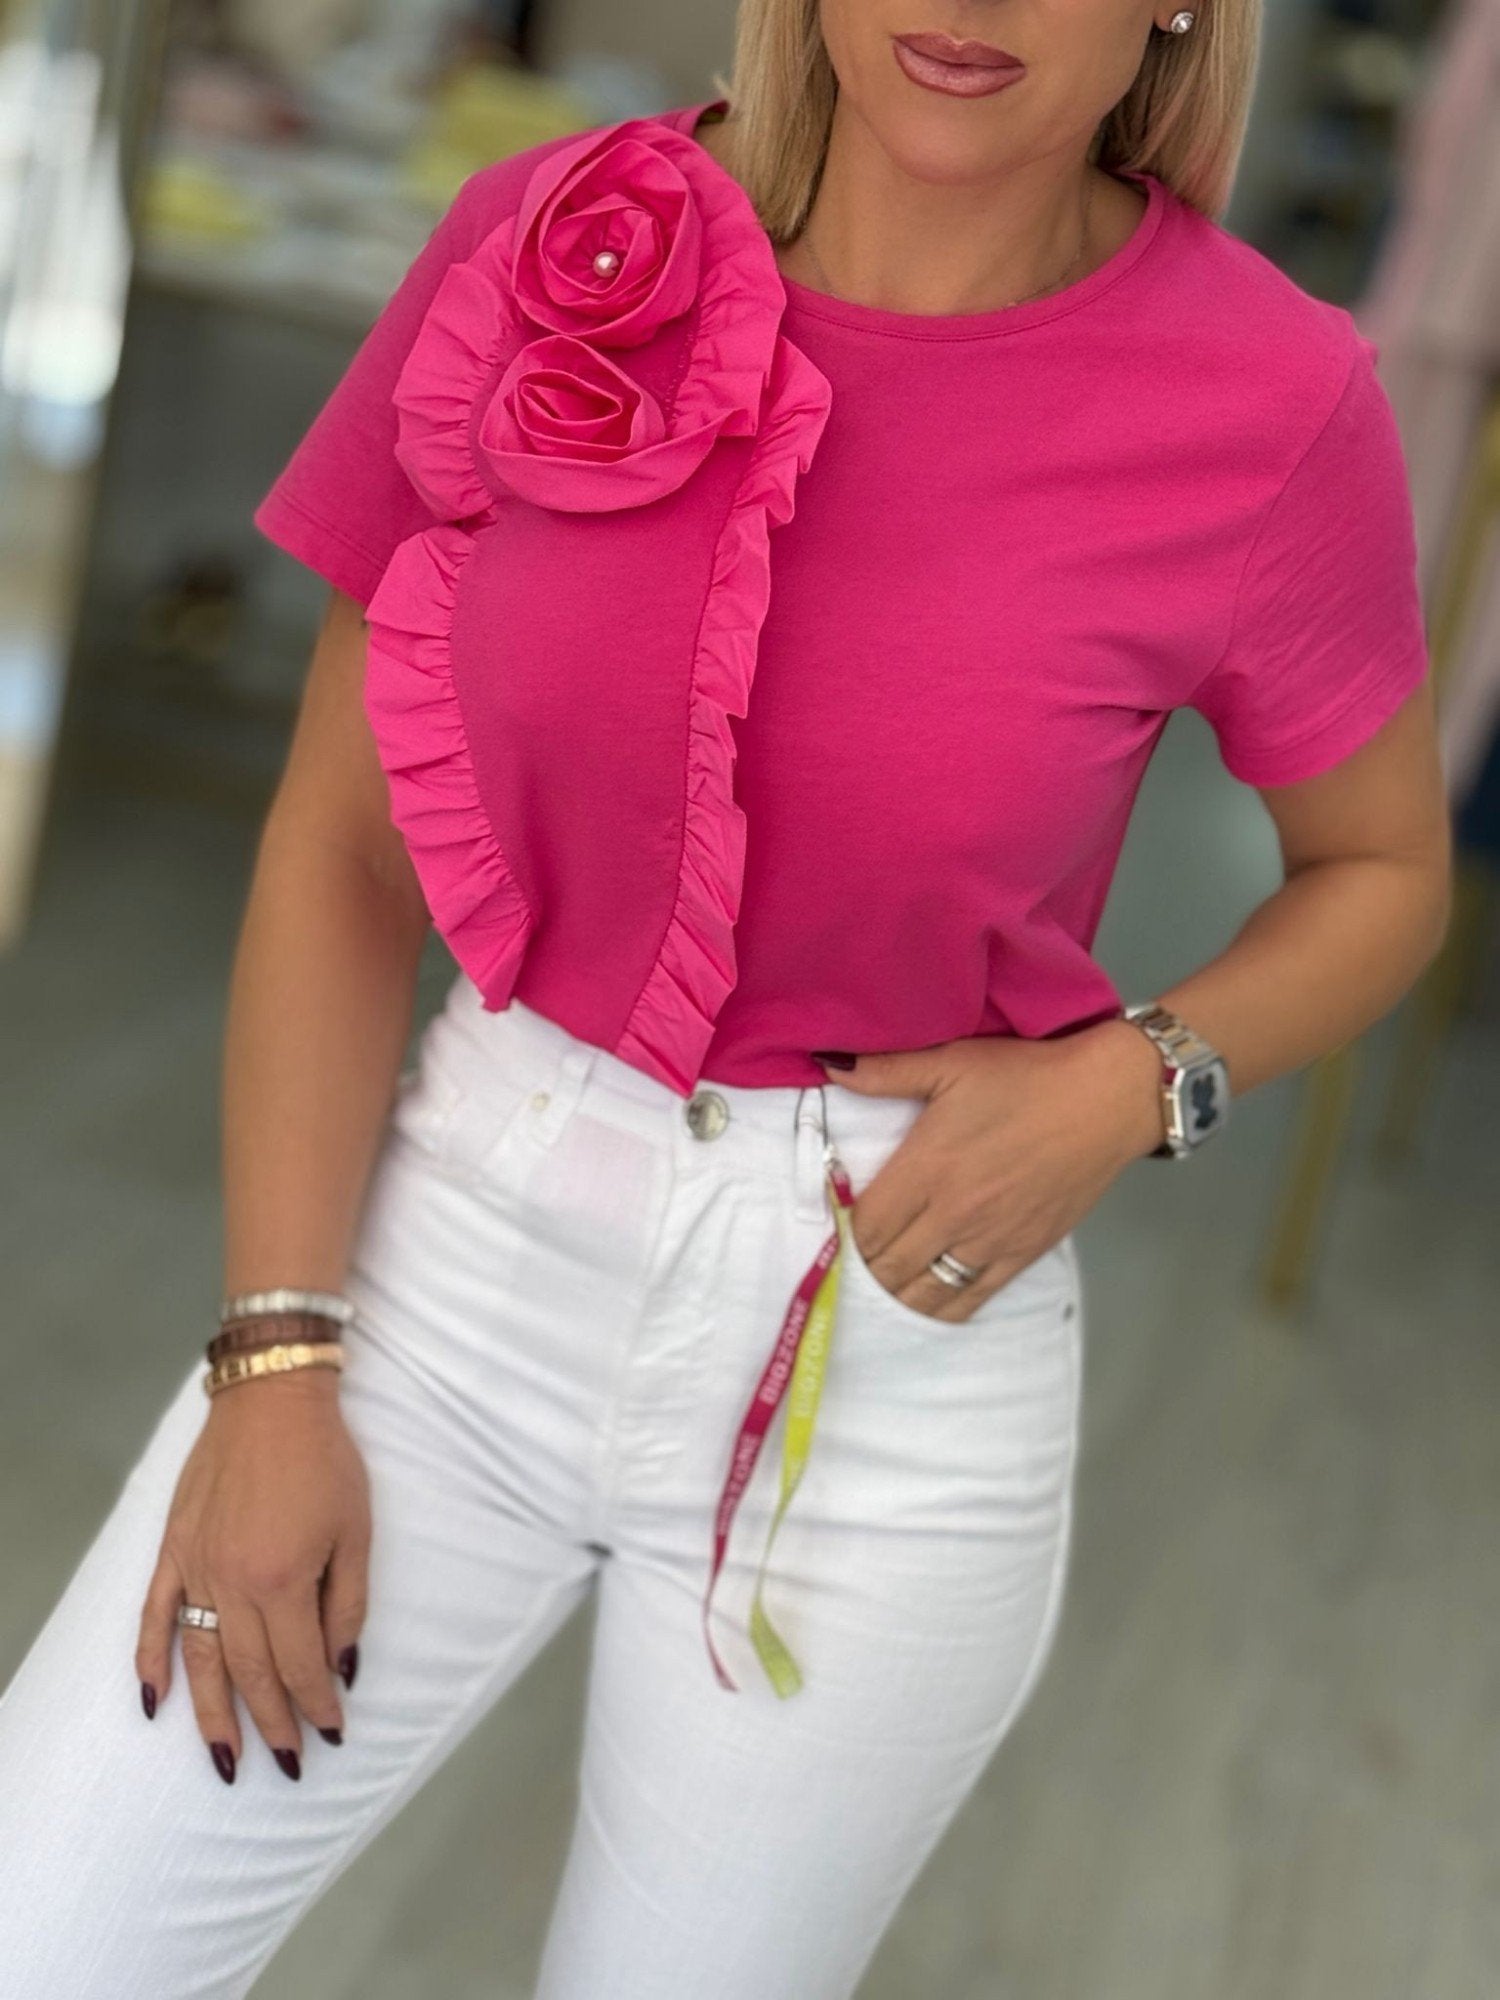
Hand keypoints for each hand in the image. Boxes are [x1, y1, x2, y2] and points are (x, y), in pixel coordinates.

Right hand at [134, 1367, 369, 1783]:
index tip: (332, 1732)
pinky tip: (154, 1702)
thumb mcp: (357, 1531)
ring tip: (227, 1760)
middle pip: (250, 1674)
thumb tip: (341, 1666)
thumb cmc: (325, 1461)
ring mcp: (196, 1569)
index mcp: (283, 1581)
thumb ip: (348, 1604)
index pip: (300, 1664)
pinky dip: (151, 1661)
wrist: (273, 1398)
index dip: (317, 1704)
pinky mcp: (173, 1550)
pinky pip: (154, 1616)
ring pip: (200, 1660)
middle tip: (290, 1763)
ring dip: (212, 1716)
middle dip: (272, 1724)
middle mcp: (232, 1584)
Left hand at [816, 1018, 1163, 1322]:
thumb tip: (827, 1062)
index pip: (866, 1225)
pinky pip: (970, 1300)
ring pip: (924, 1292)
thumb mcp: (951, 1061)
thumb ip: (885, 1070)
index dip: (845, 1232)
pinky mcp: (1021, 1255)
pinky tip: (926, 1303)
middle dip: (865, 1266)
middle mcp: (953, 1214)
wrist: (1105, 1100)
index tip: (840, 1224)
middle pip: (888, 1266)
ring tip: (884, 1282)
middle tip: (856, 1256)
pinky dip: (940, 1308)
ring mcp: (988, 1241)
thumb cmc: (1025, 1077)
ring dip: (896, 1292)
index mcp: (928, 1168)